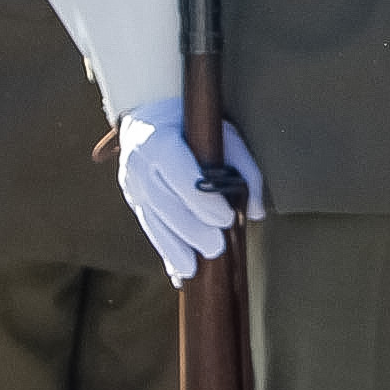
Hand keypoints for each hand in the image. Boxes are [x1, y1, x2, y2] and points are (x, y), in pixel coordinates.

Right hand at [117, 99, 267, 283]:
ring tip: (194, 269)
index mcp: (158, 141)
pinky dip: (166, 252)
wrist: (147, 117)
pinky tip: (178, 273)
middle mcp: (138, 164)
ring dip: (174, 248)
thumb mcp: (222, 133)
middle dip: (191, 229)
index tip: (226, 218)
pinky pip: (150, 229)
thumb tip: (257, 211)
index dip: (202, 199)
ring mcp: (131, 185)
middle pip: (165, 203)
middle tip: (216, 247)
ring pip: (153, 221)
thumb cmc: (192, 124)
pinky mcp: (133, 201)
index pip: (179, 173)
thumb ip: (244, 168)